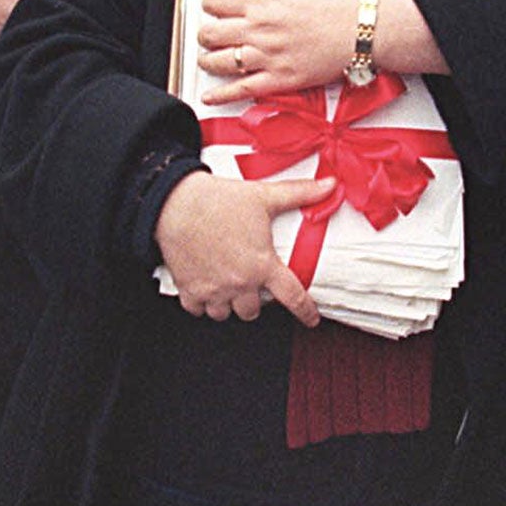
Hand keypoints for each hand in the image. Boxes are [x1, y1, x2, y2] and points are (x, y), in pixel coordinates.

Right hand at [153, 170, 332, 326]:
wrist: (175, 203)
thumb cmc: (219, 201)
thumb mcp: (264, 196)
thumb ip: (299, 193)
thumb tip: (330, 186)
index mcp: (262, 265)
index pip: (293, 297)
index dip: (306, 311)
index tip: (311, 319)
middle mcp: (239, 283)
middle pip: (253, 312)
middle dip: (253, 300)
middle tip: (248, 282)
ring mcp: (213, 290)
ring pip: (226, 314)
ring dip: (228, 304)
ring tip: (226, 284)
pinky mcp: (189, 291)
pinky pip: (199, 311)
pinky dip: (202, 303)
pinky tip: (204, 286)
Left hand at [196, 0, 356, 104]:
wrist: (361, 28)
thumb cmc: (335, 5)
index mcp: (261, 3)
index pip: (216, 1)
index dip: (210, 4)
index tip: (213, 8)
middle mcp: (259, 30)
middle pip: (211, 33)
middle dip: (206, 34)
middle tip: (210, 35)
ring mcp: (267, 56)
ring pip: (220, 62)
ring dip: (208, 61)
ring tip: (209, 60)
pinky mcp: (280, 79)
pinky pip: (241, 89)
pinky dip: (221, 95)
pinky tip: (209, 97)